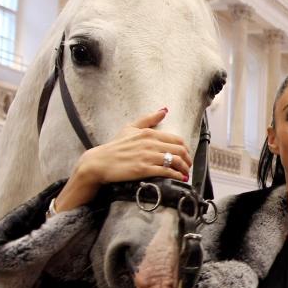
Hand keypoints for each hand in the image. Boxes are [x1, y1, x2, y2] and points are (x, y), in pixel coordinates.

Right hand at [53, 108, 192, 211]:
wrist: (100, 162)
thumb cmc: (115, 146)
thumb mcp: (130, 128)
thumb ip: (148, 119)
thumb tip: (164, 110)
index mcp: (149, 133)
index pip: (177, 140)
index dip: (186, 149)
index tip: (186, 156)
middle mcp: (150, 143)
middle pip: (179, 150)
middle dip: (188, 160)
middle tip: (188, 167)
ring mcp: (147, 156)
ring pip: (175, 161)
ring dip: (184, 168)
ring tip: (185, 174)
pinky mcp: (143, 169)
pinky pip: (166, 171)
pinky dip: (175, 175)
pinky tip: (178, 178)